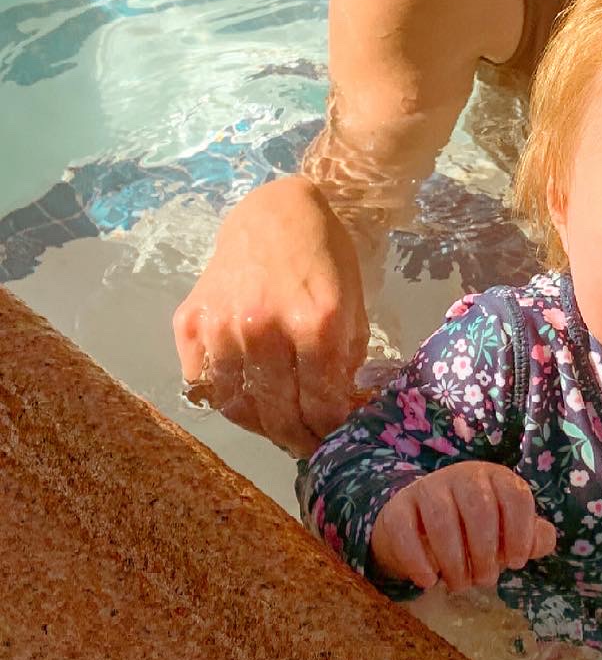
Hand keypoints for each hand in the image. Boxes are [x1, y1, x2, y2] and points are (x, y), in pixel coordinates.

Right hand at [173, 175, 368, 455]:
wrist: (276, 211)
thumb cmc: (325, 258)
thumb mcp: (354, 306)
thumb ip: (347, 362)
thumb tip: (342, 412)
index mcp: (316, 324)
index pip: (320, 405)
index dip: (330, 431)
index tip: (335, 442)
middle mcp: (264, 328)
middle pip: (277, 414)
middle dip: (297, 439)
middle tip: (307, 447)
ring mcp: (221, 325)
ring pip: (236, 406)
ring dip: (260, 426)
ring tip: (278, 428)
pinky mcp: (190, 321)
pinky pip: (201, 383)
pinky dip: (223, 399)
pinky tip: (245, 399)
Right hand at [370, 461, 557, 592]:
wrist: (418, 526)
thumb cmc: (473, 530)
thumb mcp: (506, 532)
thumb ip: (531, 537)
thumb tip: (543, 540)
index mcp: (495, 478)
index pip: (514, 496)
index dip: (520, 532)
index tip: (516, 563)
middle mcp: (462, 476)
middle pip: (478, 507)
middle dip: (484, 551)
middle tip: (484, 580)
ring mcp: (427, 488)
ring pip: (441, 517)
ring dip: (453, 559)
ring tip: (459, 584)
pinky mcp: (397, 508)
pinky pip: (404, 529)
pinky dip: (417, 559)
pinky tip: (428, 580)